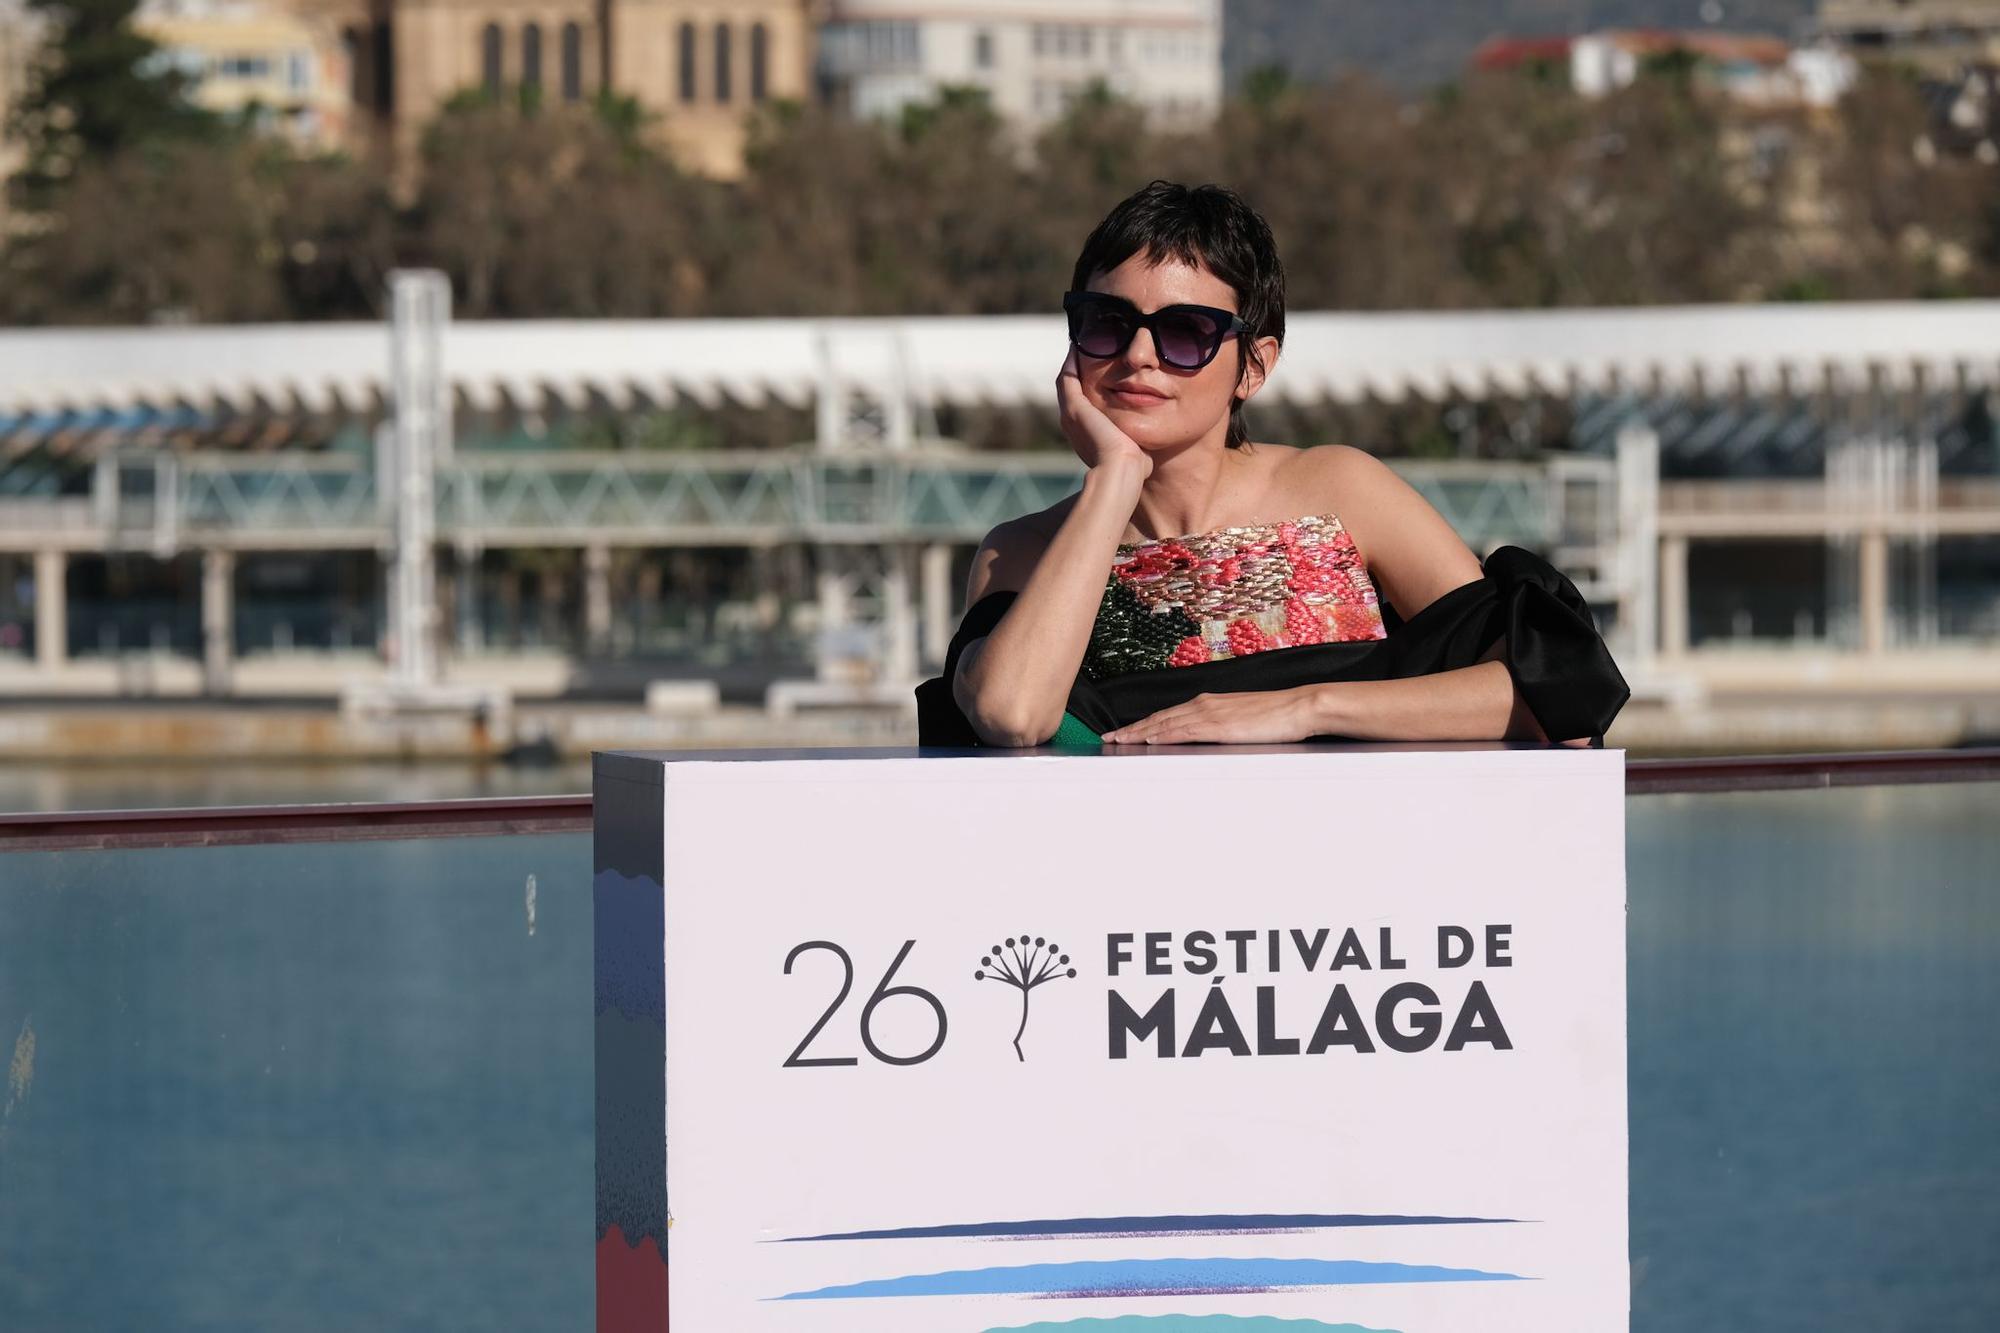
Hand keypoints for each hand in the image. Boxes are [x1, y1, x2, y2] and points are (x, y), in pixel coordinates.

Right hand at [1057, 349, 1151, 479]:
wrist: (1122, 471)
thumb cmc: (1134, 468)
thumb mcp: (1136, 451)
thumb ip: (1139, 442)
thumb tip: (1152, 443)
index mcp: (1087, 436)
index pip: (1084, 406)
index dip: (1089, 388)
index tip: (1100, 372)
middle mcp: (1074, 426)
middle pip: (1072, 391)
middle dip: (1079, 371)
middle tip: (1086, 350)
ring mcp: (1071, 417)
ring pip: (1066, 382)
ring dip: (1072, 363)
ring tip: (1079, 344)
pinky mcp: (1074, 408)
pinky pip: (1068, 378)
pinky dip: (1071, 362)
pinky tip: (1077, 346)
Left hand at [1102, 687, 1322, 744]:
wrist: (1299, 706)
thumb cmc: (1278, 714)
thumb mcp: (1243, 720)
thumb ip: (1223, 727)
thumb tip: (1210, 738)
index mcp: (1210, 703)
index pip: (1169, 715)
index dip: (1144, 724)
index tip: (1126, 731)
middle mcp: (1204, 704)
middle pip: (1159, 718)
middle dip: (1132, 728)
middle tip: (1109, 738)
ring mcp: (1208, 713)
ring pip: (1163, 724)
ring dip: (1138, 733)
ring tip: (1117, 741)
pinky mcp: (1216, 725)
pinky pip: (1180, 731)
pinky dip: (1159, 735)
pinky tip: (1146, 741)